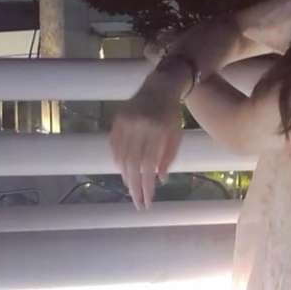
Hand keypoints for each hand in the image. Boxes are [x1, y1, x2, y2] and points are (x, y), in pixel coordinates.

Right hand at [109, 70, 184, 210]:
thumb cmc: (171, 114)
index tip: (148, 201)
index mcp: (157, 130)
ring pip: (122, 156)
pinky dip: (118, 160)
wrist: (159, 86)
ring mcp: (126, 122)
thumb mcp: (176, 135)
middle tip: (138, 203)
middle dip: (136, 186)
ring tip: (132, 189)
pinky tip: (123, 172)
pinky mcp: (117, 119)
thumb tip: (159, 180)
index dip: (147, 185)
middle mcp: (139, 126)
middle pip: (133, 164)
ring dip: (126, 176)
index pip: (149, 165)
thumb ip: (168, 157)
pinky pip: (114, 145)